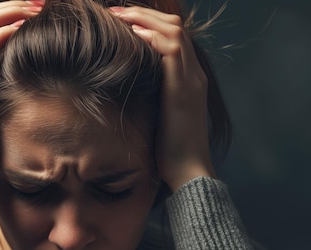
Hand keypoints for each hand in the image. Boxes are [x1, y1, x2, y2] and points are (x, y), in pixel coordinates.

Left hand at [112, 6, 215, 191]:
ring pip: (174, 32)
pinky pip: (171, 51)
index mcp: (189, 79)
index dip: (149, 23)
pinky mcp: (182, 90)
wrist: (188, 172)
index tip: (122, 21)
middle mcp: (194, 74)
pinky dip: (151, 38)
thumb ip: (152, 96)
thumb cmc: (171, 151)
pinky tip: (131, 36)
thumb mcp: (160, 115)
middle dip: (144, 14)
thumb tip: (127, 87)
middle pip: (175, 27)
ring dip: (144, 20)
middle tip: (115, 12)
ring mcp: (191, 80)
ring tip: (119, 17)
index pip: (174, 37)